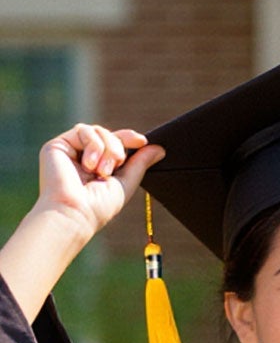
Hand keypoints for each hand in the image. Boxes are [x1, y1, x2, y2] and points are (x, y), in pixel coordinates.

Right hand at [33, 125, 158, 243]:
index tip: (142, 141)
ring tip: (102, 171)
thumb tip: (159, 148)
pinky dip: (93, 145)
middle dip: (118, 147)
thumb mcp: (126, 183)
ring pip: (97, 130)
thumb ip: (140, 164)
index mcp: (98, 166)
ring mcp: (70, 150)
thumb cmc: (99, 206)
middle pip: (108, 134)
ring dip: (107, 148)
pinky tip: (89, 165)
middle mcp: (83, 157)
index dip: (129, 138)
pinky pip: (83, 130)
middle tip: (116, 166)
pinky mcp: (57, 145)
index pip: (115, 143)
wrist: (75, 212)